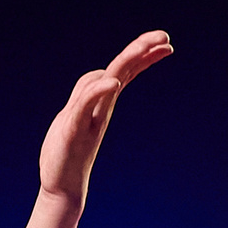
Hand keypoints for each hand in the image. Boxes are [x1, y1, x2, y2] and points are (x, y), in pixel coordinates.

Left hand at [38, 30, 171, 204]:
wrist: (61, 189)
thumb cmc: (67, 154)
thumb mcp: (75, 115)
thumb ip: (88, 95)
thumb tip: (106, 78)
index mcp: (101, 102)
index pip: (124, 71)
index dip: (143, 54)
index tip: (166, 42)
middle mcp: (101, 108)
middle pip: (122, 71)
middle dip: (141, 51)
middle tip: (166, 38)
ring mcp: (89, 119)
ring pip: (109, 81)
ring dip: (126, 62)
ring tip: (144, 48)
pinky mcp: (74, 131)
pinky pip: (86, 106)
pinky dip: (98, 92)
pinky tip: (112, 84)